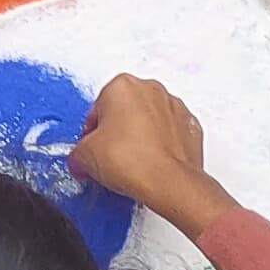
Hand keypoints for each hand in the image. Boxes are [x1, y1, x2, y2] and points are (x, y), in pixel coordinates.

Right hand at [71, 75, 237, 237]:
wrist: (169, 183)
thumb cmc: (133, 161)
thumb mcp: (84, 157)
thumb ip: (78, 152)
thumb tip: (81, 159)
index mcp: (121, 86)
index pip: (96, 110)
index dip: (90, 134)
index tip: (91, 150)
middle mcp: (150, 89)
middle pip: (123, 111)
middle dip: (116, 132)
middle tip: (110, 157)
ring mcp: (174, 106)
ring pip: (148, 120)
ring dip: (139, 138)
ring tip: (131, 164)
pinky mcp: (190, 127)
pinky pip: (169, 133)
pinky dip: (161, 146)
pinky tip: (151, 164)